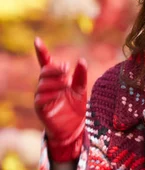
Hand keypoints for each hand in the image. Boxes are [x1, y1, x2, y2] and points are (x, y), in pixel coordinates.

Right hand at [34, 37, 86, 161]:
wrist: (74, 129)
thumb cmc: (76, 108)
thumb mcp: (81, 90)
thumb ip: (80, 76)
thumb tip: (81, 60)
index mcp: (55, 79)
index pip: (46, 63)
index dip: (42, 52)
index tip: (37, 40)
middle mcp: (46, 86)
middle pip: (44, 72)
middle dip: (54, 68)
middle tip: (67, 69)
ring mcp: (42, 97)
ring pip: (42, 84)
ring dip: (54, 81)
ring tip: (67, 82)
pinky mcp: (41, 109)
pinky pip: (40, 98)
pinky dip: (49, 94)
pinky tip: (58, 93)